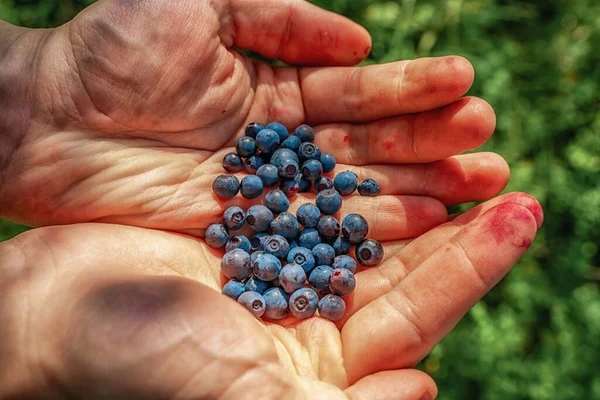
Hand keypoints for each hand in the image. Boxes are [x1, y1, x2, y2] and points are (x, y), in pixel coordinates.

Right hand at [0, 192, 541, 398]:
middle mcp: (311, 319)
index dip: (472, 265)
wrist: (56, 315)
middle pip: (405, 265)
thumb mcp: (246, 395)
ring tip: (464, 142)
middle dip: (461, 223)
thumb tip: (426, 390)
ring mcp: (284, 270)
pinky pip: (320, 196)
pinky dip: (355, 170)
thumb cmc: (140, 363)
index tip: (521, 218)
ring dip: (416, 184)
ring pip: (369, 224)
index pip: (419, 311)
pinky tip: (387, 143)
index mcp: (321, 364)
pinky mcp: (254, 232)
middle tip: (512, 175)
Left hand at [1, 0, 503, 239]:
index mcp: (275, 85)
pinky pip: (317, 226)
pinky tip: (420, 222)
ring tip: (476, 182)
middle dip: (429, 142)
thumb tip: (358, 42)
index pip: (356, 92)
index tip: (467, 87)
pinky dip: (368, 225)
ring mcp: (269, 188)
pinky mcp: (248, 227)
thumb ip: (281, 18)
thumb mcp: (200, 4)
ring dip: (417, 185)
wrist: (51, 119)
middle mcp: (281, 139)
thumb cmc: (117, 51)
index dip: (411, 90)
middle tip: (488, 146)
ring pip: (355, 188)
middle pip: (368, 144)